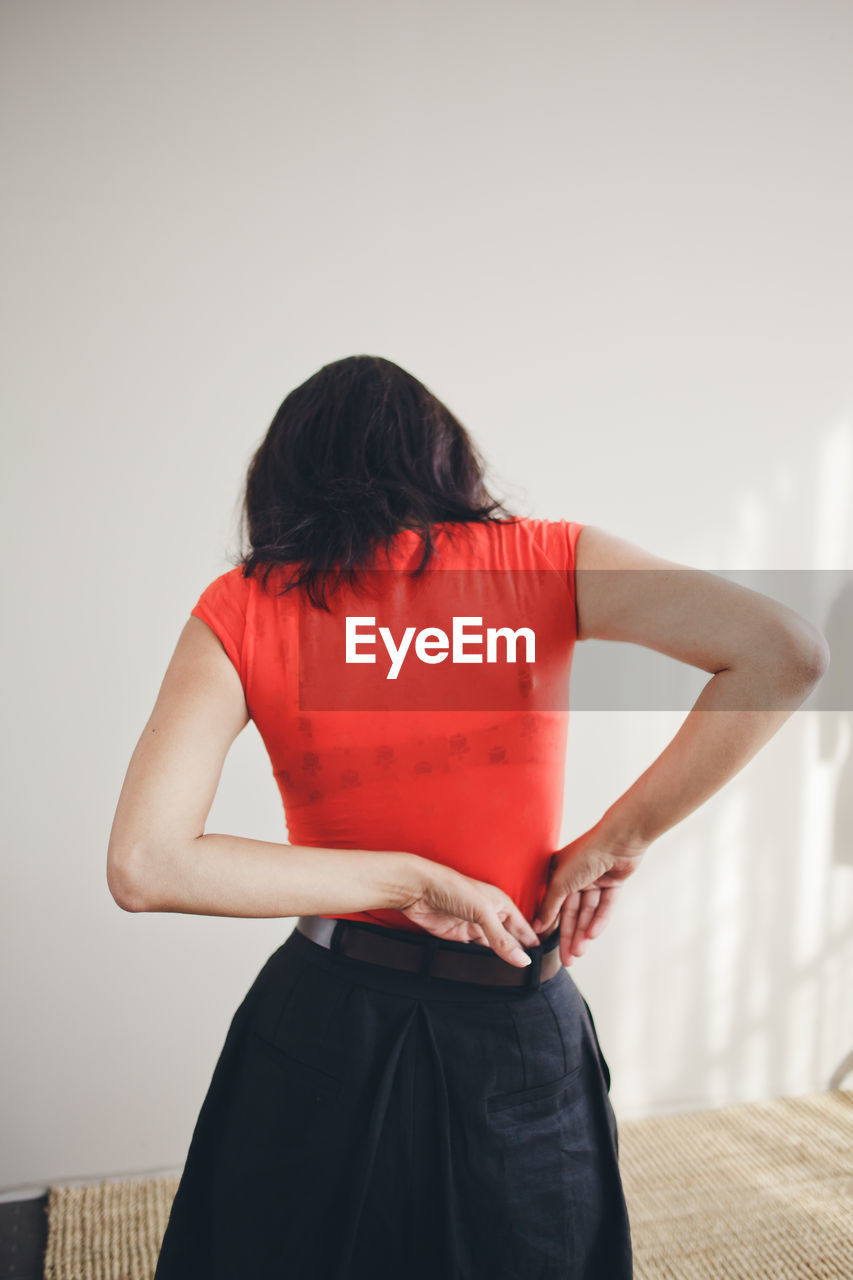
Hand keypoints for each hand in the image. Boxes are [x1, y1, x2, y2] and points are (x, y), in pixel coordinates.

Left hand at [397, 860, 540, 967]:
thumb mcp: (482, 912)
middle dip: (517, 957)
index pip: (524, 929)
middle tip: (529, 981)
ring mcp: (473, 928)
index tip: (544, 967)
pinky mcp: (456, 938)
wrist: (417, 890)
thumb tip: (523, 961)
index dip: (533, 946)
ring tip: (512, 984)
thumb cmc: (452, 888)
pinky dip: (478, 964)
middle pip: (508, 941)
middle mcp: (489, 917)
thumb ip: (502, 938)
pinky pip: (472, 954)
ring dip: (498, 963)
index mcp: (501, 905)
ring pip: (491, 950)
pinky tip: (486, 976)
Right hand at [533, 827, 647, 966]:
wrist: (619, 840)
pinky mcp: (612, 884)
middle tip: (567, 960)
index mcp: (557, 873)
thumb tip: (538, 926)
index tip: (545, 946)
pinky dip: (599, 921)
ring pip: (588, 913)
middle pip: (571, 913)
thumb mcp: (560, 882)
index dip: (550, 926)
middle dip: (569, 936)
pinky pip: (604, 907)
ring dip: (584, 933)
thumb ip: (550, 906)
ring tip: (579, 953)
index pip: (553, 905)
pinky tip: (593, 935)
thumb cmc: (585, 854)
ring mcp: (594, 880)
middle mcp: (575, 877)